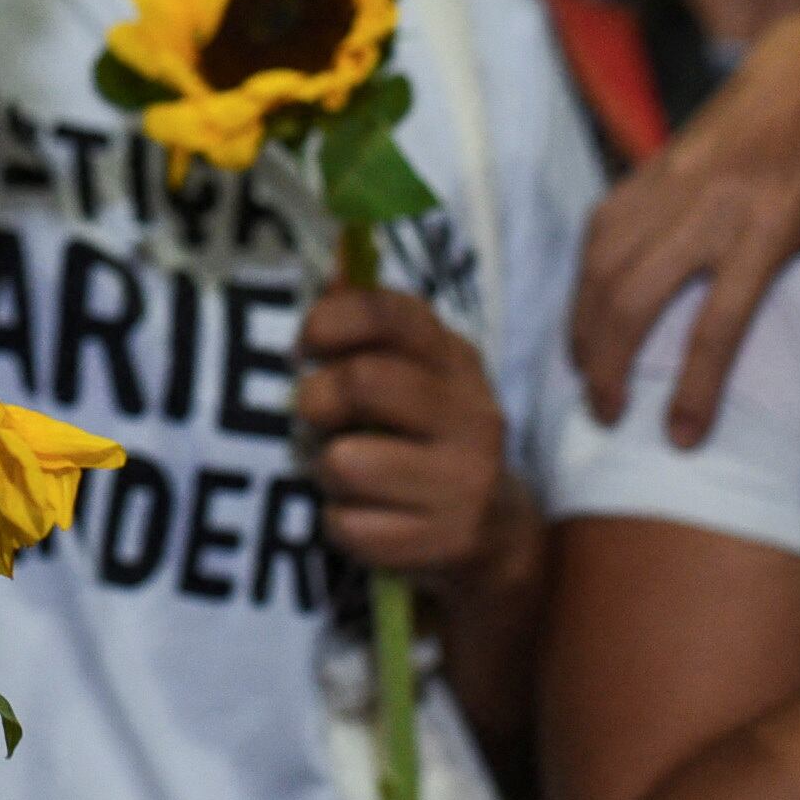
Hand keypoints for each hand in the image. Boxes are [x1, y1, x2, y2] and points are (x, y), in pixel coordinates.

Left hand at [297, 285, 515, 585]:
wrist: (494, 531)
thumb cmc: (426, 437)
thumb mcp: (413, 373)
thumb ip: (371, 324)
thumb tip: (334, 261)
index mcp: (455, 359)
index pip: (392, 313)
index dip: (332, 320)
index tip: (306, 344)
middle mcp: (472, 412)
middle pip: (364, 381)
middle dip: (317, 399)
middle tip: (313, 415)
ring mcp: (465, 479)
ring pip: (347, 462)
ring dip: (326, 470)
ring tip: (346, 473)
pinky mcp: (448, 539)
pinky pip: (352, 526)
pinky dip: (341, 525)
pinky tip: (365, 518)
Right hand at [571, 8, 799, 443]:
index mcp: (773, 223)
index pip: (720, 323)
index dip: (696, 388)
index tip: (680, 439)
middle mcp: (711, 203)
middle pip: (635, 297)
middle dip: (610, 365)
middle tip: (608, 416)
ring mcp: (673, 179)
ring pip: (603, 263)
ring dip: (585, 326)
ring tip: (588, 376)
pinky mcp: (651, 163)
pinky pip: (600, 228)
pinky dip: (584, 279)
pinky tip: (586, 316)